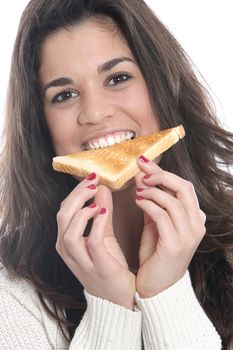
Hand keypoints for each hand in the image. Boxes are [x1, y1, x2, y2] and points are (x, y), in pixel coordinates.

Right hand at [56, 174, 135, 308]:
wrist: (120, 297)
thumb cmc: (109, 265)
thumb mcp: (104, 235)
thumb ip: (102, 212)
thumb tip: (102, 188)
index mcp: (68, 241)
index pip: (64, 211)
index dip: (76, 192)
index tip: (91, 178)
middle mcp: (69, 252)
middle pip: (63, 217)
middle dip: (77, 196)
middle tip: (92, 181)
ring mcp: (81, 261)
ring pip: (70, 231)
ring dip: (82, 210)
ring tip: (97, 198)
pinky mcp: (98, 267)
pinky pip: (91, 243)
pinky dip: (95, 225)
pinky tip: (104, 212)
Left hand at [134, 157, 205, 297]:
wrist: (156, 287)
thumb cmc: (156, 254)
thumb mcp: (154, 223)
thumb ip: (151, 200)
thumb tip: (141, 177)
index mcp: (194, 219)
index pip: (183, 186)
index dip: (162, 171)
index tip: (143, 162)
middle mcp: (196, 225)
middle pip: (183, 188)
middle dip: (160, 175)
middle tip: (141, 172)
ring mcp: (189, 235)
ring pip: (172, 200)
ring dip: (151, 191)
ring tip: (137, 191)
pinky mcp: (175, 245)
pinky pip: (162, 216)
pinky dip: (148, 204)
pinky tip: (138, 202)